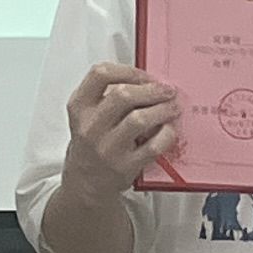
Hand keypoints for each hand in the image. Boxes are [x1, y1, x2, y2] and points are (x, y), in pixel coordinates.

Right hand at [64, 63, 179, 195]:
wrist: (85, 182)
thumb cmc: (92, 142)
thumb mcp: (87, 115)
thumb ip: (108, 94)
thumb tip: (149, 81)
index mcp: (80, 107)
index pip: (100, 74)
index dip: (128, 70)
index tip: (145, 76)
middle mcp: (90, 127)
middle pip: (123, 95)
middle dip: (152, 89)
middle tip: (166, 90)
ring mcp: (107, 148)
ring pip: (139, 119)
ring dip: (162, 109)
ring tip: (172, 107)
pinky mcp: (125, 167)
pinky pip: (153, 146)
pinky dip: (167, 134)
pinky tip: (169, 129)